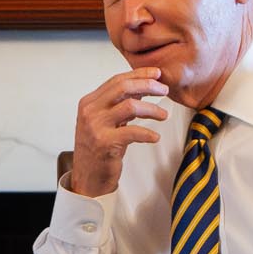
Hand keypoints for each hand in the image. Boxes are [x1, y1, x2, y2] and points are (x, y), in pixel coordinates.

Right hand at [66, 71, 175, 197]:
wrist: (88, 179)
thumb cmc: (99, 150)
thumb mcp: (106, 122)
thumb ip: (120, 104)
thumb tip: (143, 86)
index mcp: (89, 102)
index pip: (117, 80)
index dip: (139, 74)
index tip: (157, 74)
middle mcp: (90, 111)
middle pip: (123, 87)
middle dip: (148, 85)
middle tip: (165, 91)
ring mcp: (96, 127)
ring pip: (130, 106)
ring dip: (152, 109)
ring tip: (164, 115)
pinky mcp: (104, 143)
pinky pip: (133, 131)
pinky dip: (148, 133)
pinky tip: (155, 137)